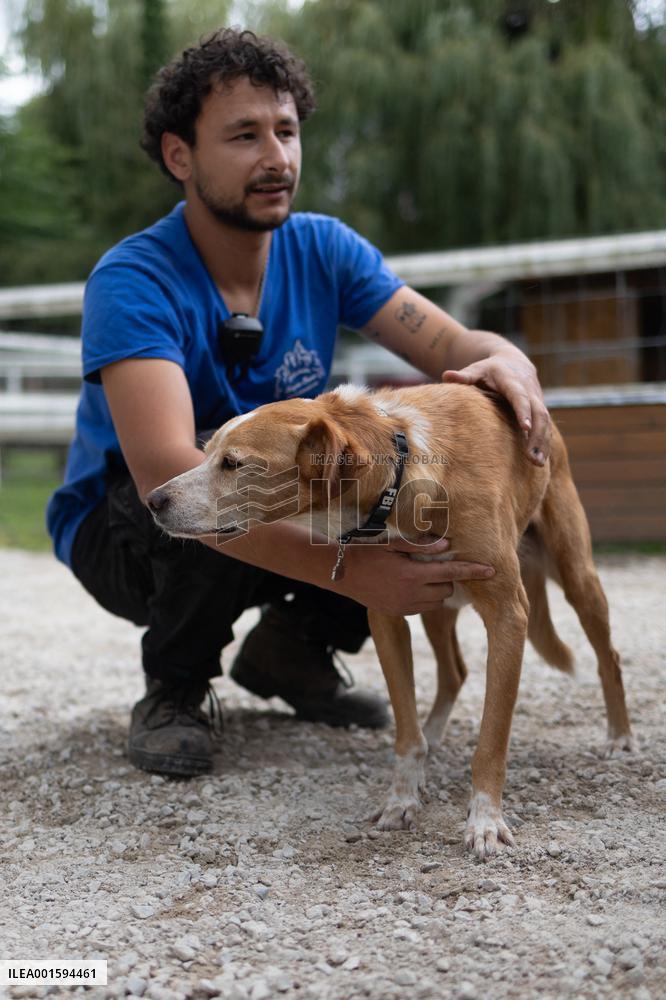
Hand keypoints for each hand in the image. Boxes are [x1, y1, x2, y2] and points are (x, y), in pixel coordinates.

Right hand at [333, 536, 494, 615]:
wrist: (342, 575)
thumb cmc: (367, 552)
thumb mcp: (392, 543)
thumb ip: (420, 545)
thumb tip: (447, 546)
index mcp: (412, 574)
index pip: (452, 572)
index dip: (474, 571)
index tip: (493, 571)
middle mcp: (411, 594)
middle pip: (447, 589)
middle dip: (446, 578)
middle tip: (432, 566)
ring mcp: (405, 607)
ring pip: (437, 601)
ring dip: (436, 589)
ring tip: (419, 576)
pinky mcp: (399, 614)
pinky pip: (423, 608)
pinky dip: (424, 598)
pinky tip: (408, 586)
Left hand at [442, 354, 550, 465]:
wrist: (514, 363)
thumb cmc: (489, 370)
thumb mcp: (476, 370)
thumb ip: (464, 376)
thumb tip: (446, 375)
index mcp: (513, 381)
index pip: (520, 396)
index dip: (523, 411)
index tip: (525, 427)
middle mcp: (530, 390)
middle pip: (539, 412)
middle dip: (537, 434)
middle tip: (532, 457)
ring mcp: (538, 400)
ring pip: (546, 421)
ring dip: (543, 443)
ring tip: (537, 464)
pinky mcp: (540, 409)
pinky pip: (547, 426)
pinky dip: (544, 443)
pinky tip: (539, 461)